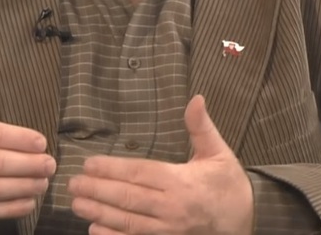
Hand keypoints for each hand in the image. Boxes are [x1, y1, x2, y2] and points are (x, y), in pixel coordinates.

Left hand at [67, 95, 253, 234]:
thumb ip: (201, 127)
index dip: (112, 169)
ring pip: (129, 222)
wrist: (248, 221)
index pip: (140, 173)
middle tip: (72, 184)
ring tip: (77, 205)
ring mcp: (170, 230)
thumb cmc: (229, 186)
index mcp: (181, 181)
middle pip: (129, 198)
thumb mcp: (218, 153)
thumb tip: (196, 98)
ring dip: (100, 214)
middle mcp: (173, 207)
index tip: (88, 164)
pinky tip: (94, 230)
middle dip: (97, 191)